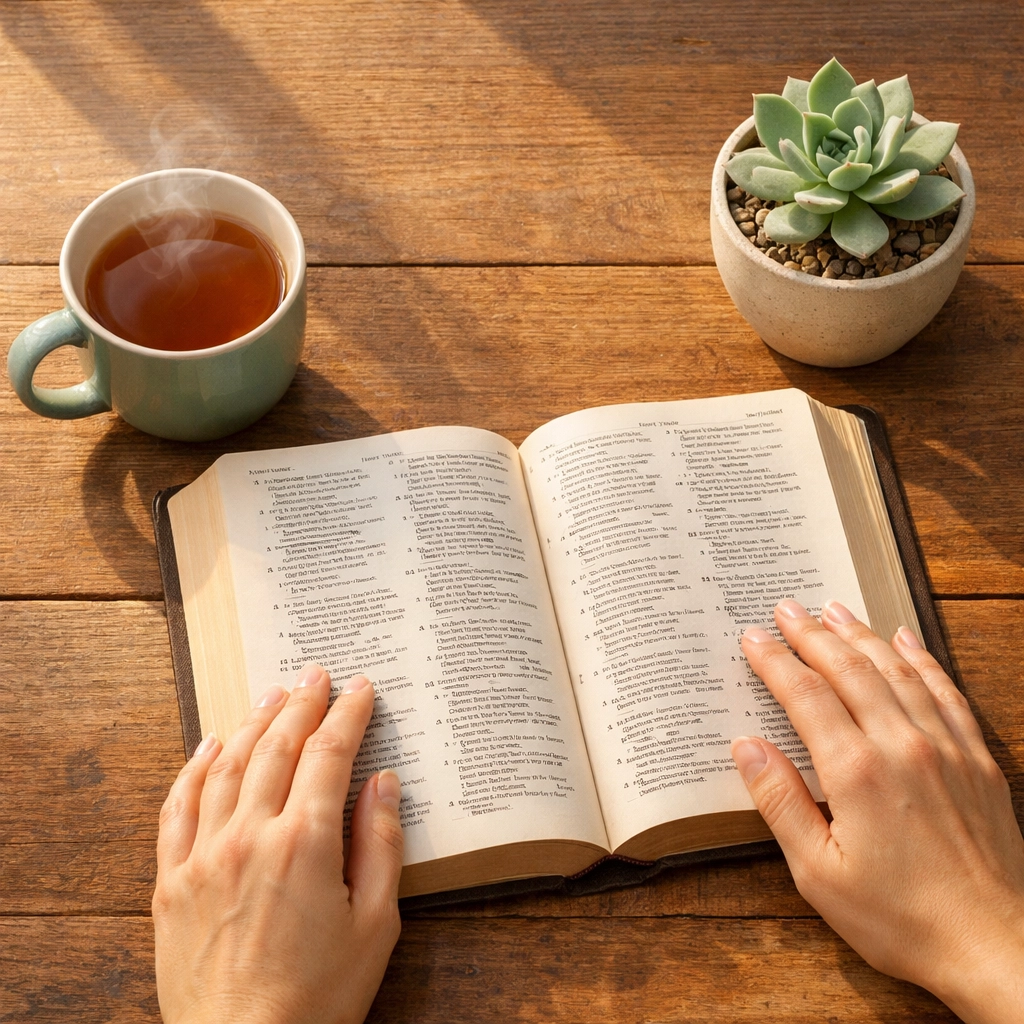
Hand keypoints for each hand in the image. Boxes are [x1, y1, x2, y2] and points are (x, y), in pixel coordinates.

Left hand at [153, 666, 403, 1023]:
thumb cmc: (317, 997)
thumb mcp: (376, 925)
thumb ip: (380, 844)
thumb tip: (384, 781)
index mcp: (305, 843)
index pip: (329, 754)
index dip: (349, 714)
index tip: (361, 688)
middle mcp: (250, 836)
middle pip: (277, 746)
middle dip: (302, 704)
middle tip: (317, 674)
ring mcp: (205, 855)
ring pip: (228, 765)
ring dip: (253, 722)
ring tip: (273, 695)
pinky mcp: (172, 880)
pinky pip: (178, 806)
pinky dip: (195, 767)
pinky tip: (210, 745)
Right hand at [731, 600, 1023, 1023]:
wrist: (996, 947)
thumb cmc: (901, 919)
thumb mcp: (819, 874)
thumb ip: (780, 803)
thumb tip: (746, 746)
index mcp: (857, 771)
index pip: (805, 695)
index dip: (775, 661)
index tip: (753, 636)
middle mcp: (902, 745)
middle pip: (849, 669)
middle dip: (812, 634)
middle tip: (786, 607)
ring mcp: (945, 748)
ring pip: (896, 670)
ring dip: (861, 634)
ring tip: (833, 609)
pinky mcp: (977, 760)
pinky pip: (946, 692)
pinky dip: (922, 659)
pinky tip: (906, 639)